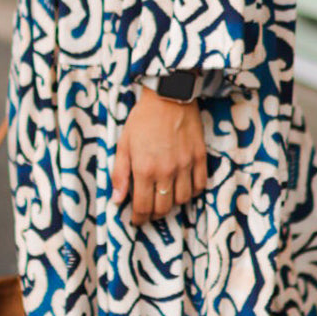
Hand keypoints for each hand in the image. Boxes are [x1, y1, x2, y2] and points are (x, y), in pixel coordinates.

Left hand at [111, 87, 207, 225]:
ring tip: (164, 198)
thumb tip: (116, 200)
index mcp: (144, 169)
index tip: (135, 220)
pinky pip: (199, 185)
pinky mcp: (200, 157)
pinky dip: (192, 192)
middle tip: (148, 211)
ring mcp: (186, 165)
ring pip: (182, 199)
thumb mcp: (123, 144)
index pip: (142, 206)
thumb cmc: (142, 119)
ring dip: (172, 203)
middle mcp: (166, 171)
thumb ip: (119, 174)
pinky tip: (183, 187)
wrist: (169, 95)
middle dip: (154, 214)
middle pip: (163, 207)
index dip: (138, 218)